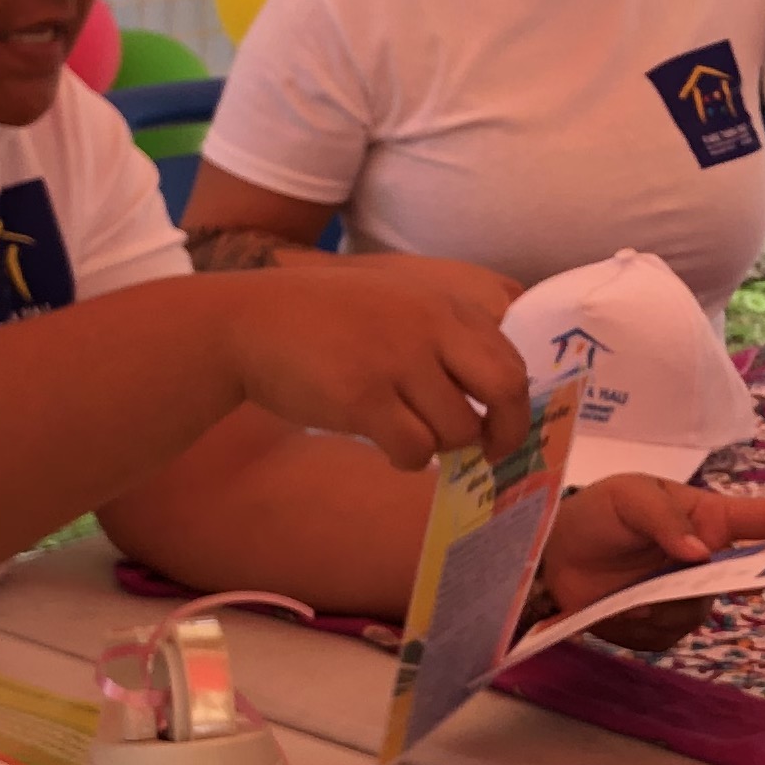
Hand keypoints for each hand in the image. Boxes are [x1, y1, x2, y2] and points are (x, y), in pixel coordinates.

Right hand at [214, 262, 529, 468]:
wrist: (248, 322)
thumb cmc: (322, 320)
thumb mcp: (394, 304)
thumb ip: (442, 337)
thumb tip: (492, 398)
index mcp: (441, 305)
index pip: (510, 358)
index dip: (516, 402)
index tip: (503, 426)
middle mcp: (429, 326)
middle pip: (505, 389)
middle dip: (505, 432)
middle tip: (489, 455)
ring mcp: (398, 361)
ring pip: (457, 429)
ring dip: (441, 447)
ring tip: (410, 435)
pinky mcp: (365, 397)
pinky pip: (414, 449)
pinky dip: (407, 460)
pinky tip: (385, 445)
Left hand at [540, 478, 764, 651]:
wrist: (552, 555)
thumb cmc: (598, 513)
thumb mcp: (628, 499)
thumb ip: (665, 520)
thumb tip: (700, 553)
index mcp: (711, 518)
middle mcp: (710, 559)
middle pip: (756, 573)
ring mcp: (690, 595)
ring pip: (702, 611)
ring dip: (665, 604)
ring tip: (628, 592)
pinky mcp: (665, 625)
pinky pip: (670, 634)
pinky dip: (642, 623)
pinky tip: (619, 607)